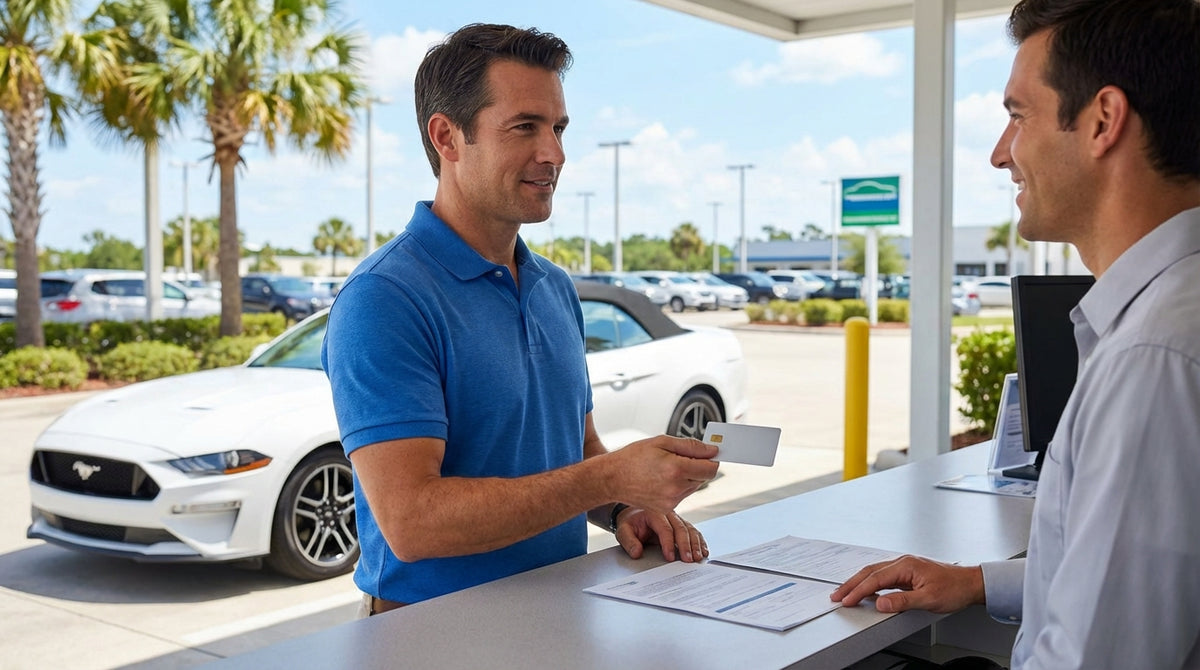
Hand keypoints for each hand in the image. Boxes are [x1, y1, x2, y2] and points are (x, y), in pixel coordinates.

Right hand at [610, 435, 718, 512]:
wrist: (612, 478)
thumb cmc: (633, 457)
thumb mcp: (662, 442)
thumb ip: (690, 446)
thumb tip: (712, 450)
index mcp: (676, 469)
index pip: (711, 469)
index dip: (711, 459)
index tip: (707, 454)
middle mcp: (676, 488)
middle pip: (703, 478)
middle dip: (697, 467)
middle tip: (678, 458)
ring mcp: (671, 501)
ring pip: (693, 487)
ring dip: (687, 477)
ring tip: (666, 468)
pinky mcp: (666, 508)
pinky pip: (682, 495)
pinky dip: (678, 486)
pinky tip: (661, 479)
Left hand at [614, 506, 707, 562]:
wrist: (634, 515)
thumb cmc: (630, 523)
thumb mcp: (623, 530)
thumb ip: (628, 541)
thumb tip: (637, 552)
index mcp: (654, 513)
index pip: (664, 528)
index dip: (668, 543)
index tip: (670, 557)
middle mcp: (668, 514)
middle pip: (681, 528)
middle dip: (686, 545)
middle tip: (688, 560)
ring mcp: (676, 518)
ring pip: (690, 529)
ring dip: (695, 544)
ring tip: (698, 557)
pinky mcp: (682, 524)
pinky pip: (693, 532)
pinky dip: (700, 541)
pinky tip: (703, 551)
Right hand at [829, 555, 984, 613]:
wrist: (971, 583)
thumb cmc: (954, 588)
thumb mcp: (928, 599)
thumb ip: (902, 601)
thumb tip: (880, 603)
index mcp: (906, 565)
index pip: (875, 579)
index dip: (858, 591)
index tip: (846, 600)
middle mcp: (903, 562)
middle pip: (869, 572)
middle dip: (851, 584)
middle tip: (837, 595)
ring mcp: (905, 566)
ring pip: (874, 572)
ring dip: (858, 582)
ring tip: (846, 592)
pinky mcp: (908, 572)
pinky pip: (882, 575)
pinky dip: (870, 582)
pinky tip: (867, 589)